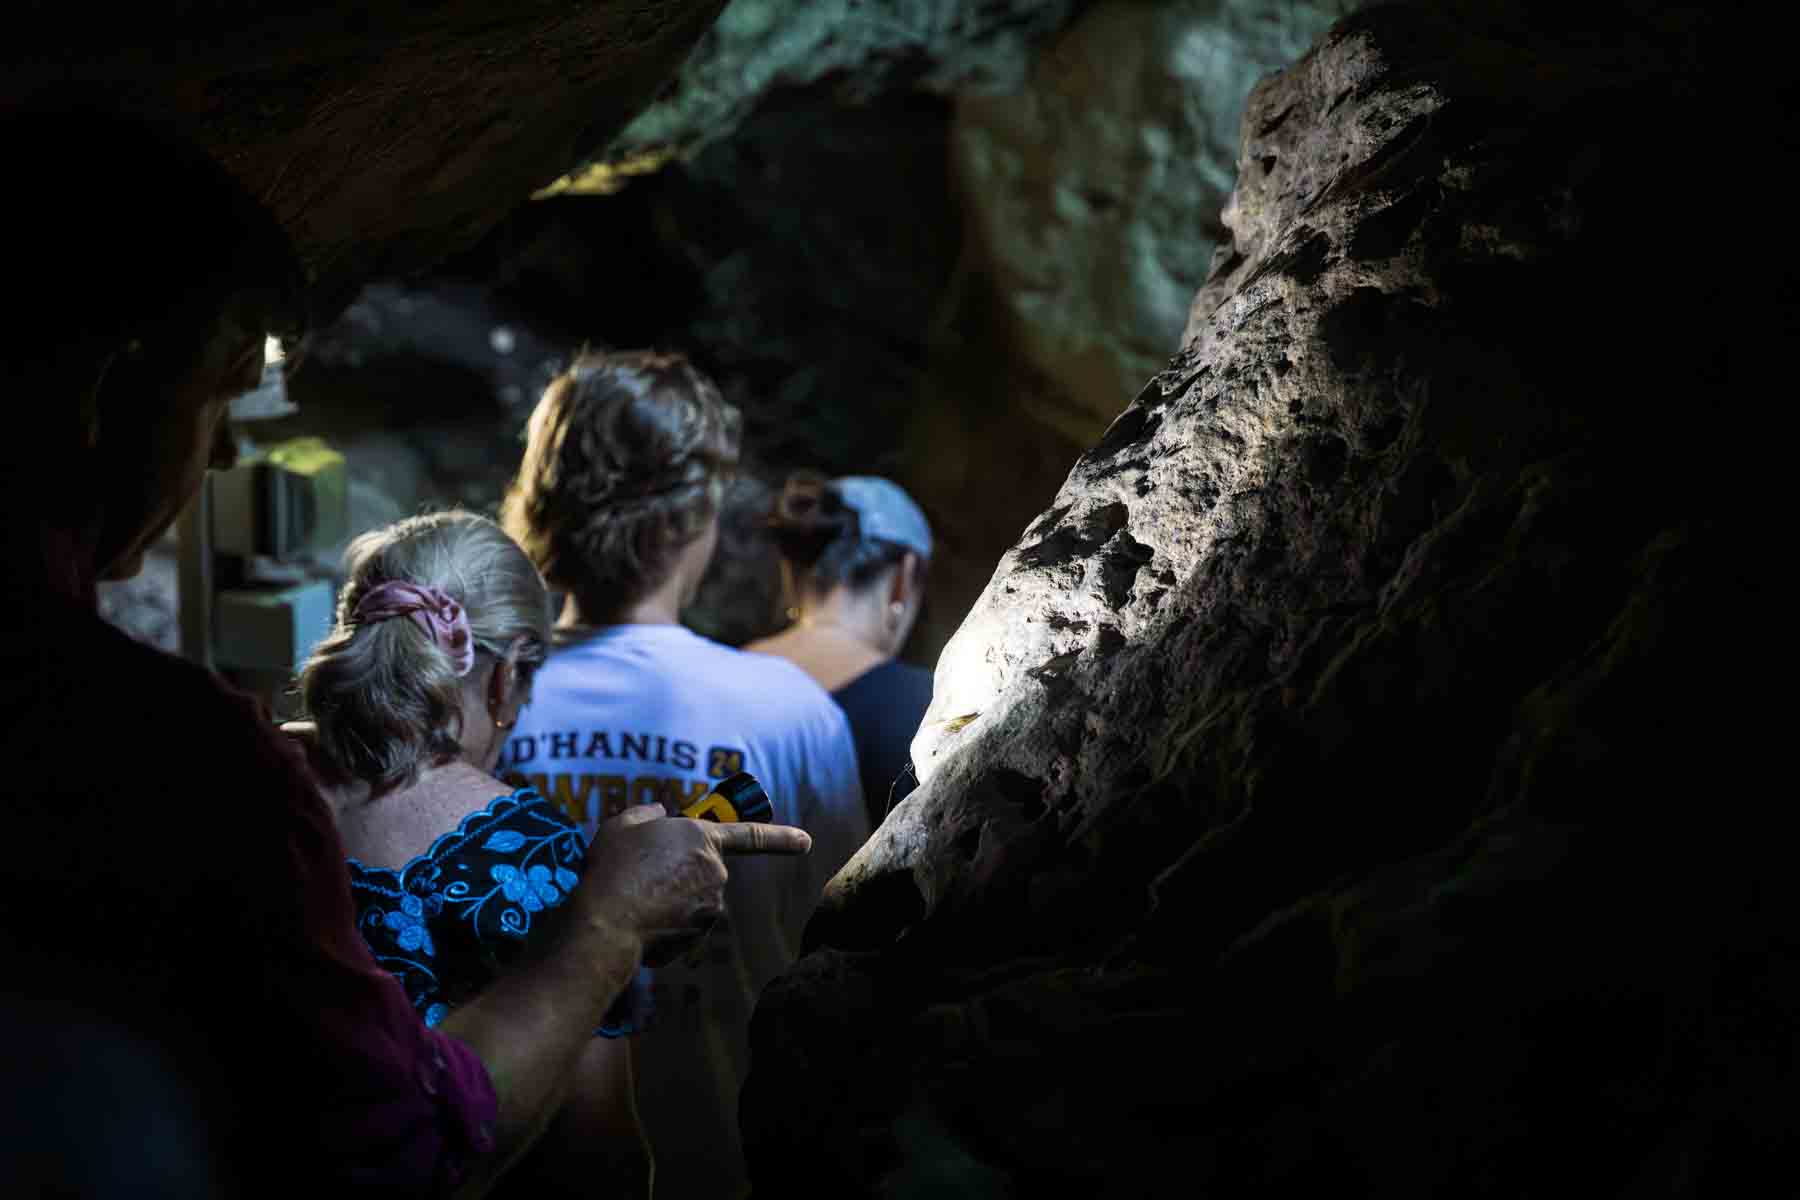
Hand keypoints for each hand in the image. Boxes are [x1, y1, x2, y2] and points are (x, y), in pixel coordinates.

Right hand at [577, 805, 810, 965]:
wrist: (607, 920)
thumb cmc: (614, 868)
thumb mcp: (623, 825)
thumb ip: (647, 814)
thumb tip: (660, 814)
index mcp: (702, 837)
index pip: (750, 835)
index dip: (781, 838)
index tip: (806, 842)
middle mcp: (715, 871)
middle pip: (702, 871)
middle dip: (678, 875)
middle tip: (641, 877)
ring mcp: (711, 906)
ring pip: (692, 900)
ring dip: (670, 900)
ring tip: (634, 899)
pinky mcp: (700, 934)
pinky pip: (683, 926)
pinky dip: (666, 924)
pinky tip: (640, 921)